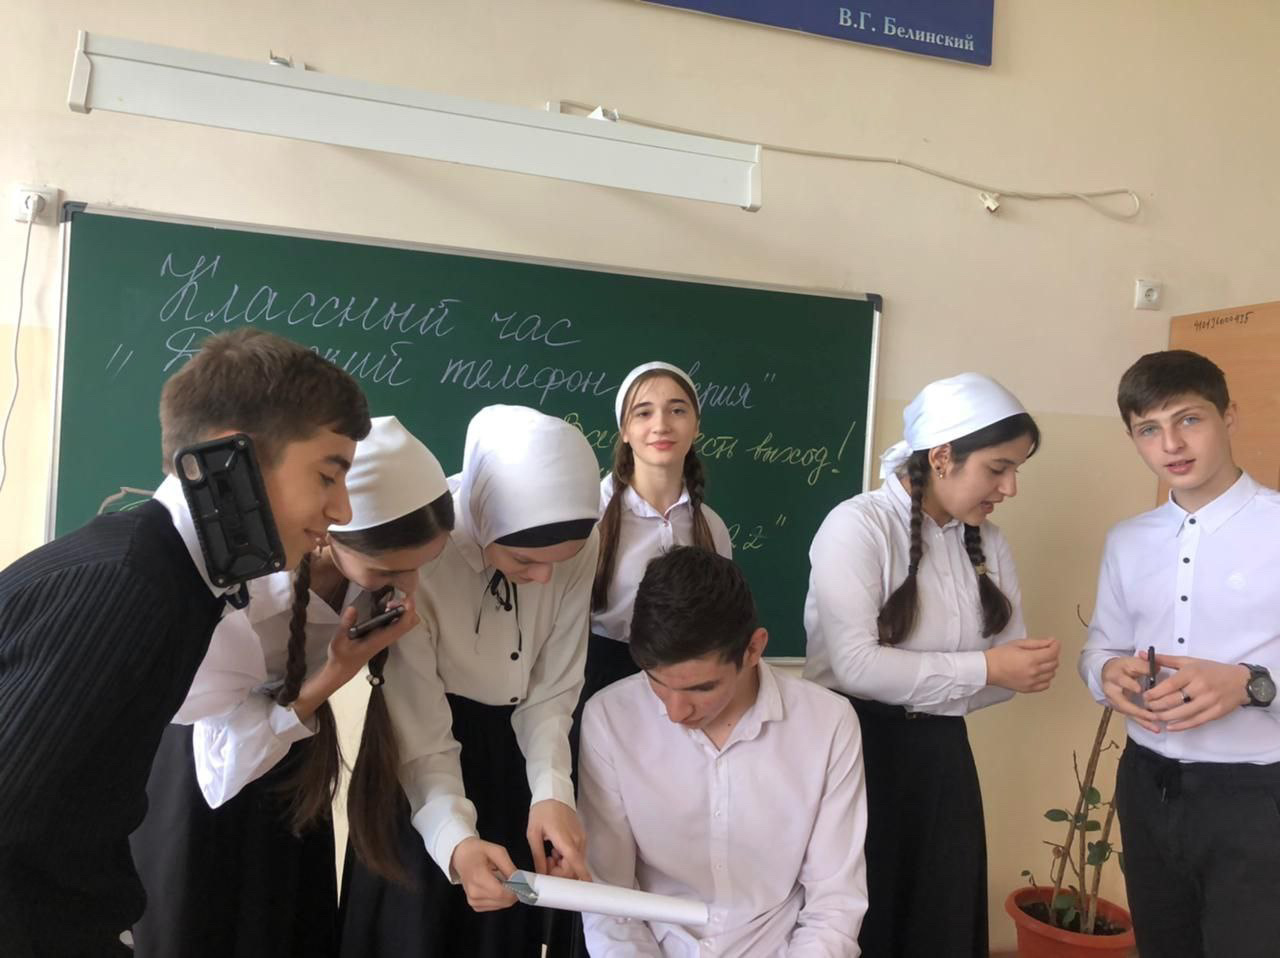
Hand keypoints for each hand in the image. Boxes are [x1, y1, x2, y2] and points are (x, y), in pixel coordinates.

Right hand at [291, 596, 418, 719]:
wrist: (343, 669)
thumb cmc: (341, 656)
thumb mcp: (338, 640)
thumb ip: (346, 624)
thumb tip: (353, 608)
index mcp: (379, 639)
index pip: (401, 625)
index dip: (407, 611)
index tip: (405, 598)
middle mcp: (387, 638)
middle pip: (411, 623)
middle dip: (408, 608)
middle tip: (392, 600)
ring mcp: (387, 637)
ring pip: (406, 623)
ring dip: (403, 610)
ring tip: (388, 603)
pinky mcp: (384, 635)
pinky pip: (398, 623)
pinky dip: (398, 613)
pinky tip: (385, 607)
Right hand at [450, 837, 518, 911]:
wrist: (461, 856)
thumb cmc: (479, 851)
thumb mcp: (497, 852)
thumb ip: (510, 868)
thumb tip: (521, 881)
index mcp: (478, 878)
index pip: (501, 893)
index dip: (516, 891)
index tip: (524, 883)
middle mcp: (474, 893)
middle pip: (503, 901)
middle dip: (514, 892)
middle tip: (515, 880)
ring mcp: (473, 901)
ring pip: (501, 905)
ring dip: (507, 895)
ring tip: (503, 881)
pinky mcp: (474, 905)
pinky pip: (494, 906)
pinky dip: (500, 898)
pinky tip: (497, 887)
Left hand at [526, 799, 589, 881]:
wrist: (553, 792)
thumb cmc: (542, 811)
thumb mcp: (533, 834)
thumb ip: (538, 856)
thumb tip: (541, 875)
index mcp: (565, 840)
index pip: (576, 863)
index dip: (581, 878)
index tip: (583, 891)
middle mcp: (577, 841)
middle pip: (574, 867)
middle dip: (559, 873)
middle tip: (545, 864)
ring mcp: (581, 838)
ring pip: (574, 862)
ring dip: (562, 865)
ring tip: (549, 855)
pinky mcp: (580, 837)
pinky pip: (575, 855)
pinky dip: (565, 858)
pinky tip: (555, 850)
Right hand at [984, 638, 1059, 692]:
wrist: (988, 669)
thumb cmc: (999, 656)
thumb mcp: (1018, 644)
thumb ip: (1037, 643)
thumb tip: (1050, 642)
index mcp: (1031, 659)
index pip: (1053, 652)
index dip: (1056, 645)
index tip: (1054, 642)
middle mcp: (1033, 672)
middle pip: (1054, 663)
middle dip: (1053, 654)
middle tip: (1046, 650)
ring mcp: (1032, 682)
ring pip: (1052, 674)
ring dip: (1050, 666)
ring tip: (1041, 661)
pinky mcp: (1029, 689)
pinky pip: (1046, 684)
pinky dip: (1046, 678)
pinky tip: (1039, 672)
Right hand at [1099, 655, 1162, 732]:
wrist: (1109, 673)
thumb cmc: (1123, 667)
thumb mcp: (1131, 662)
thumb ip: (1143, 665)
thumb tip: (1157, 668)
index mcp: (1113, 676)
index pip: (1121, 680)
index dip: (1129, 685)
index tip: (1139, 690)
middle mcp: (1111, 691)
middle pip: (1122, 703)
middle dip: (1137, 711)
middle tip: (1152, 715)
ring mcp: (1114, 702)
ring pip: (1128, 713)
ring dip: (1143, 720)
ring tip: (1156, 727)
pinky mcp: (1120, 709)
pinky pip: (1132, 717)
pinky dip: (1144, 723)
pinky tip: (1155, 728)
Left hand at [1142, 651, 1250, 730]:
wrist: (1241, 681)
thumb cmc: (1212, 670)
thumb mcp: (1189, 661)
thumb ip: (1165, 660)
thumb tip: (1140, 654)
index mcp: (1192, 673)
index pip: (1169, 685)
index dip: (1154, 693)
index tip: (1144, 696)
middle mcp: (1200, 687)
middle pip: (1173, 700)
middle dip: (1156, 706)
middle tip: (1146, 708)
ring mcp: (1209, 701)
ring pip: (1182, 713)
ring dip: (1165, 717)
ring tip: (1154, 717)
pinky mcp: (1216, 713)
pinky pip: (1195, 721)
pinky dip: (1181, 726)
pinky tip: (1170, 727)